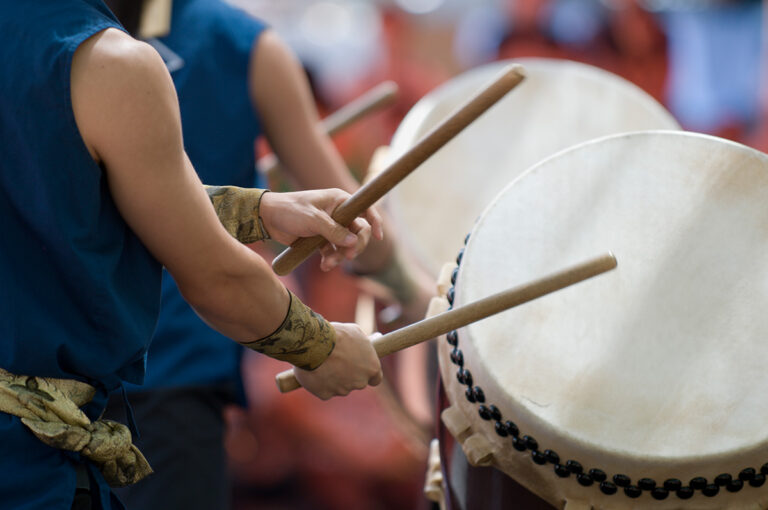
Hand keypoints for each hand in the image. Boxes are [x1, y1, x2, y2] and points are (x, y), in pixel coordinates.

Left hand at [260, 189, 383, 270]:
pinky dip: (331, 259)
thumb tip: (353, 242)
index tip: (378, 236)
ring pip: (346, 245)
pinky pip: (334, 251)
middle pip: (358, 232)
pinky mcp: (321, 239)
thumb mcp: (313, 220)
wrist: (267, 218)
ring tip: (328, 264)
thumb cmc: (290, 210)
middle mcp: (339, 213)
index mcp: (340, 201)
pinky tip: (324, 265)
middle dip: (354, 246)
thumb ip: (334, 231)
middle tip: (348, 256)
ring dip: (340, 256)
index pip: (365, 209)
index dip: (375, 222)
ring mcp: (331, 227)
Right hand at [293, 323, 382, 399]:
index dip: (367, 373)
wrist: (314, 344)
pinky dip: (319, 383)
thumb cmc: (336, 335)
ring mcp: (343, 390)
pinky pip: (324, 390)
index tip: (361, 368)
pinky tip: (314, 370)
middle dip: (349, 374)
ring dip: (333, 378)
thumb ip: (364, 343)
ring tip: (323, 362)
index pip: (375, 378)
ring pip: (339, 386)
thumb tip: (374, 339)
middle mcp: (360, 382)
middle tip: (337, 361)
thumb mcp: (355, 332)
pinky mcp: (326, 394)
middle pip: (357, 382)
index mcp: (372, 367)